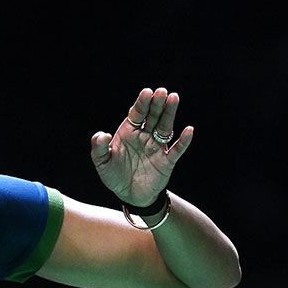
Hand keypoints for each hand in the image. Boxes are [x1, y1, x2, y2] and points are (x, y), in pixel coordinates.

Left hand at [90, 88, 193, 206]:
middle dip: (157, 103)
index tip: (147, 92)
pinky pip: (176, 150)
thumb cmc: (114, 175)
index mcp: (129, 132)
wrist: (129, 196)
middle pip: (153, 116)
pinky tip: (188, 130)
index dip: (142, 103)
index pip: (137, 113)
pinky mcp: (166, 162)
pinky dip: (183, 141)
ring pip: (165, 127)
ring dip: (170, 113)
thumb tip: (102, 134)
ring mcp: (157, 147)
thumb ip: (99, 147)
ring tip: (174, 98)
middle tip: (162, 91)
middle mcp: (145, 136)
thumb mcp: (102, 162)